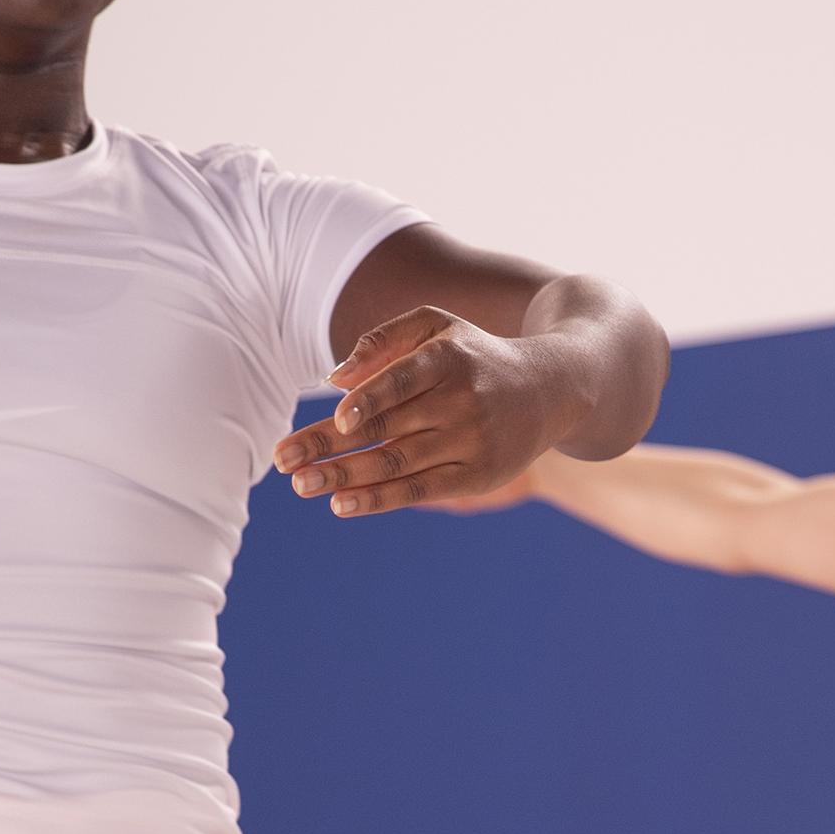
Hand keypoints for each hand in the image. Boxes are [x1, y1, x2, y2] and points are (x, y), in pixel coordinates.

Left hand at [271, 308, 568, 517]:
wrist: (551, 389)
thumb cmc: (475, 355)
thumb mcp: (438, 329)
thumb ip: (384, 341)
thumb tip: (333, 378)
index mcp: (448, 359)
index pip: (403, 380)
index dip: (370, 400)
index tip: (337, 418)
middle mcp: (462, 401)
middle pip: (386, 428)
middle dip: (329, 445)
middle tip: (283, 458)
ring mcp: (472, 441)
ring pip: (398, 463)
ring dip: (345, 477)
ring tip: (302, 484)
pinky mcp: (477, 475)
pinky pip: (421, 490)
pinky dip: (379, 499)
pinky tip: (341, 504)